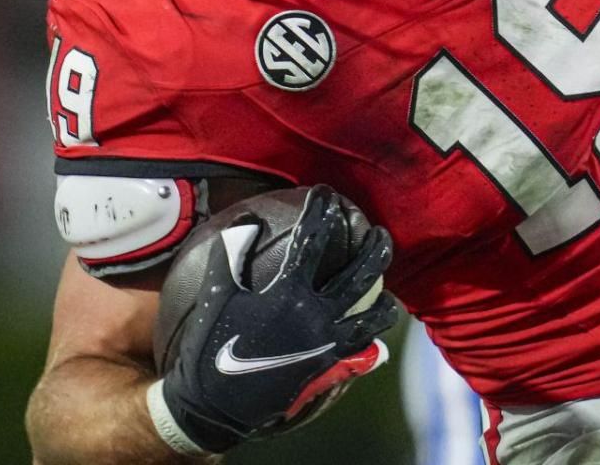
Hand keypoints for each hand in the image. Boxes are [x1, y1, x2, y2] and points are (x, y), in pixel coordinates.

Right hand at [149, 186, 401, 453]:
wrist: (216, 406)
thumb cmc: (211, 348)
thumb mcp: (215, 296)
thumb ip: (231, 254)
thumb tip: (247, 220)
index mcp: (287, 293)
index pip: (312, 240)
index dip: (321, 210)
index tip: (325, 193)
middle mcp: (315, 316)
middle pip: (360, 274)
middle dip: (375, 247)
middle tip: (379, 231)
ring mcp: (327, 344)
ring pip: (373, 315)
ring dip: (385, 297)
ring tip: (388, 284)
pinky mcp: (330, 368)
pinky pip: (363, 348)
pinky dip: (372, 335)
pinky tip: (374, 328)